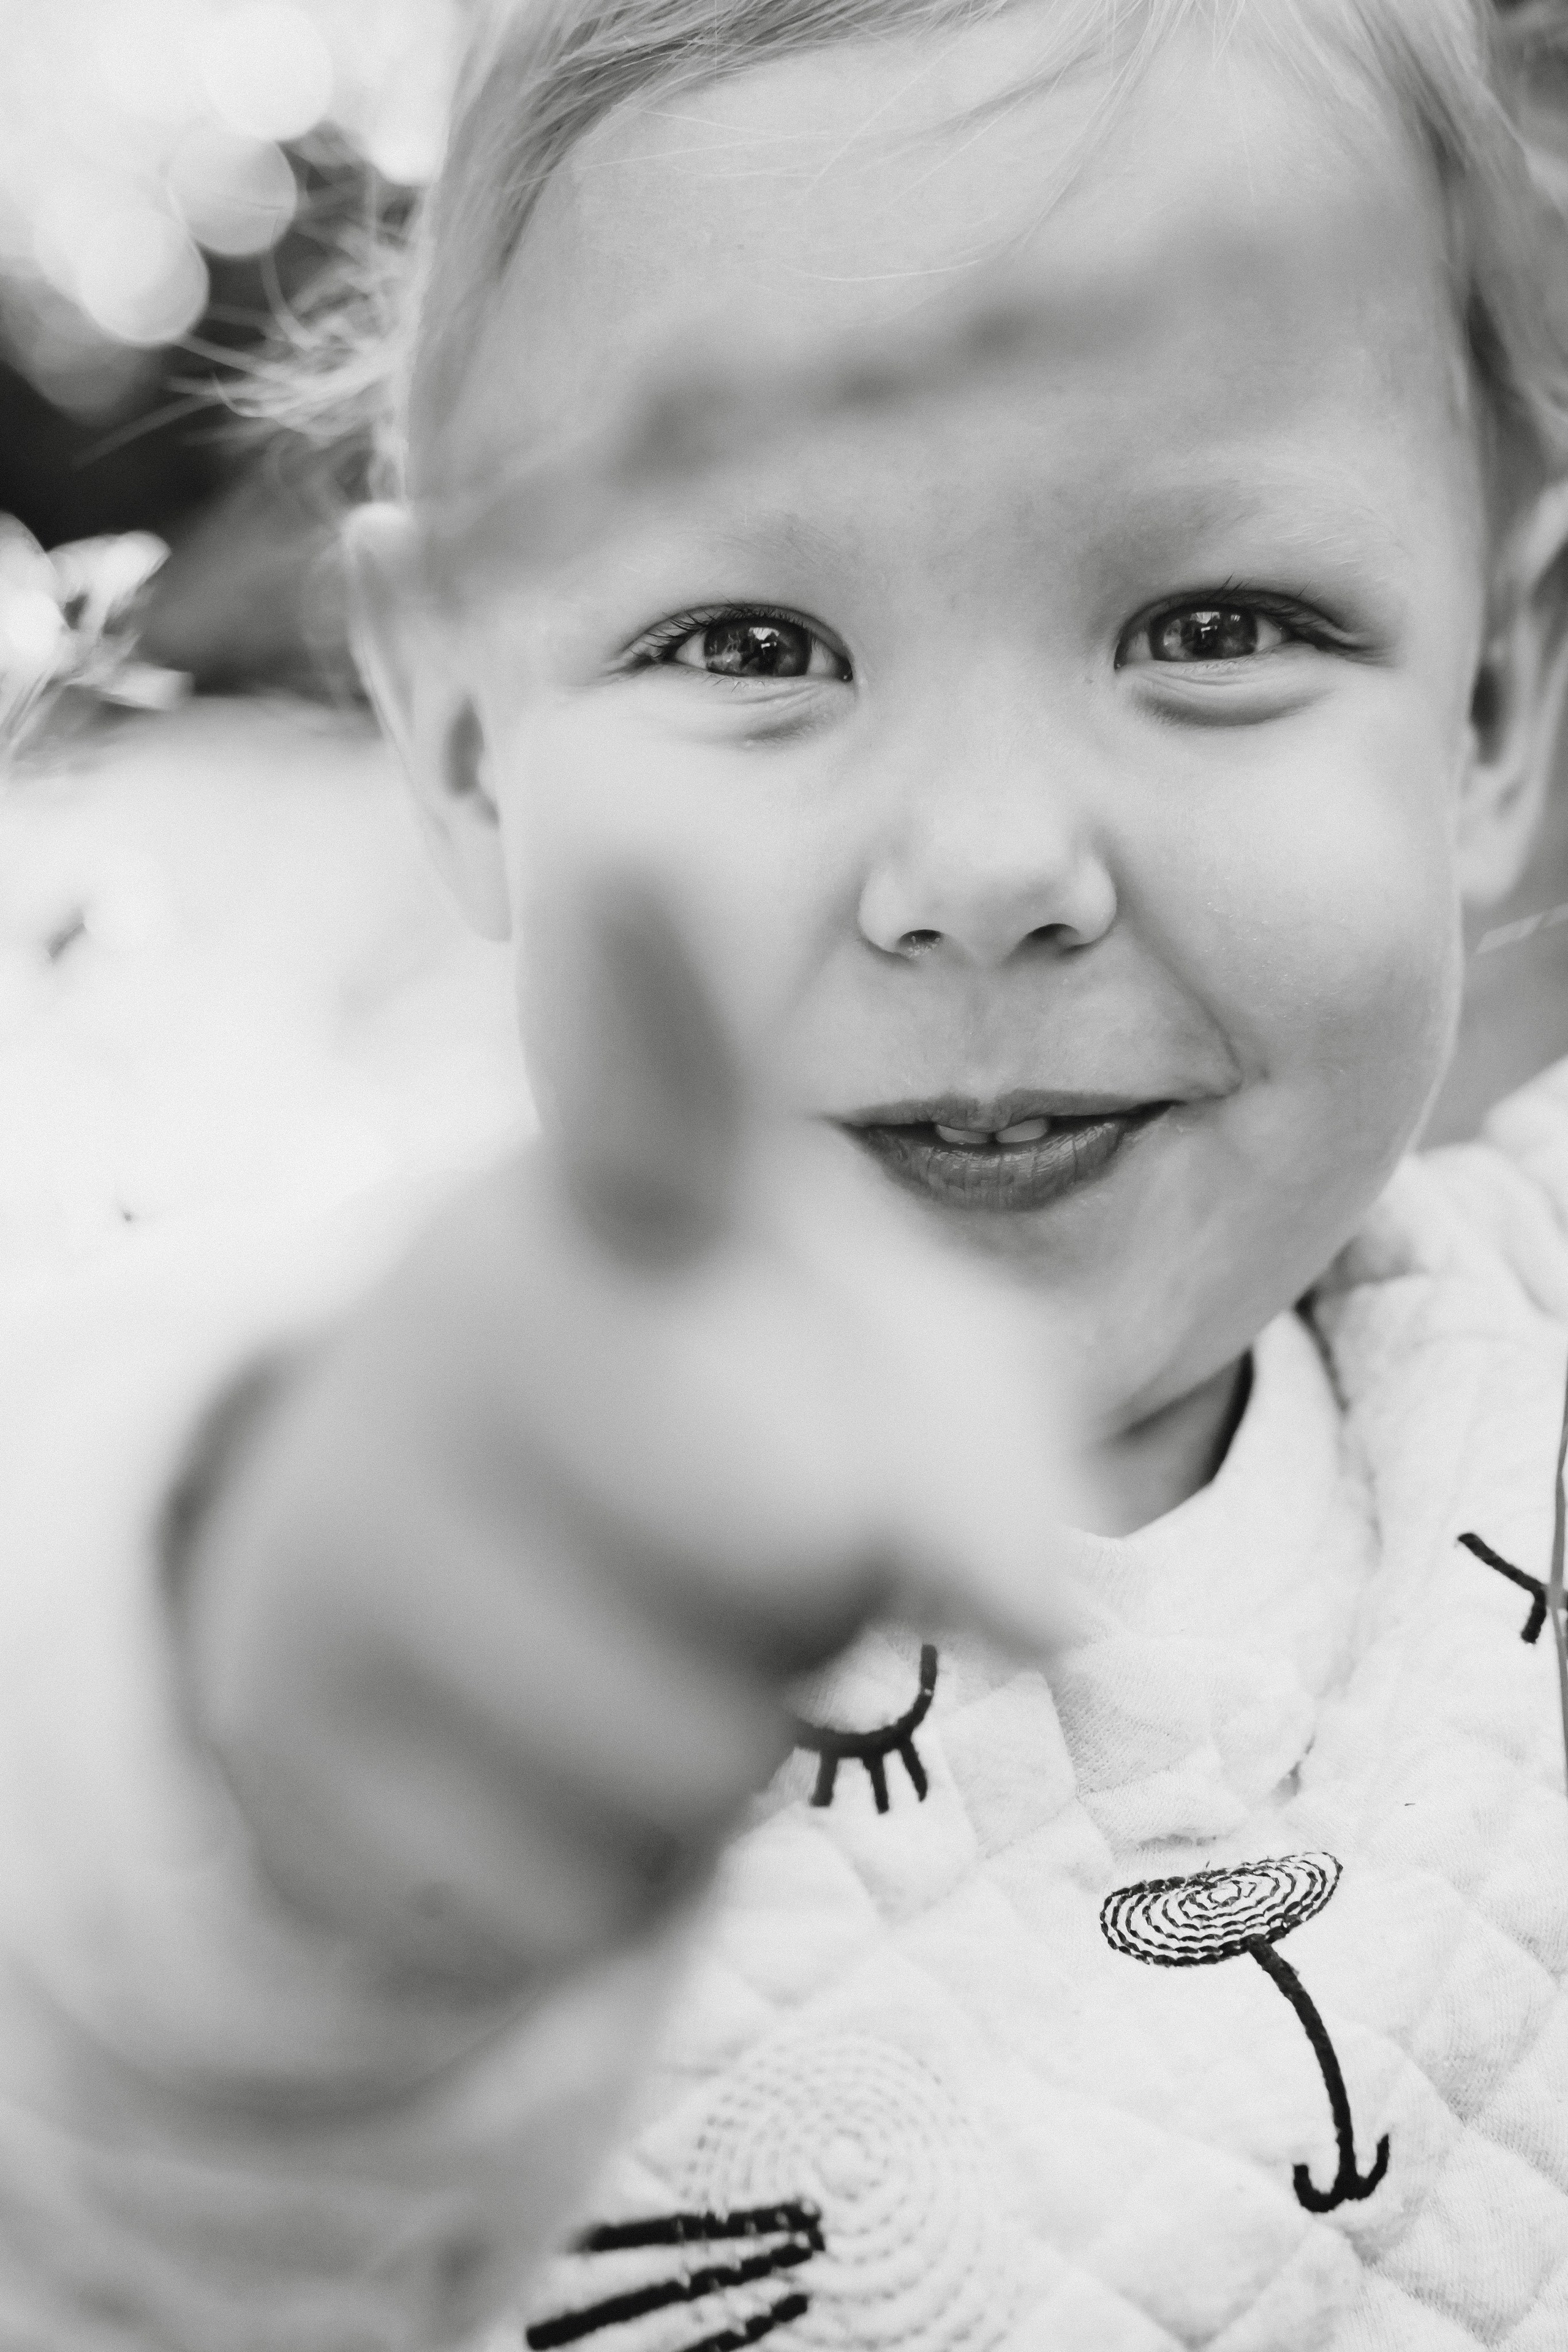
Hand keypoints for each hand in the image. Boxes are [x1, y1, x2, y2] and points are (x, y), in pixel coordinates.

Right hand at [181, 882, 1079, 1995]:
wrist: (448, 1550)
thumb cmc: (718, 1419)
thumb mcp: (884, 1391)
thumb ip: (991, 1447)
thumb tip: (1053, 1615)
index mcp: (629, 1193)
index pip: (654, 1079)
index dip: (653, 975)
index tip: (647, 845)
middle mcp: (462, 1309)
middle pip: (795, 1535)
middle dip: (831, 1581)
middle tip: (741, 1522)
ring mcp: (351, 1511)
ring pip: (694, 1751)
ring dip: (738, 1738)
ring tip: (644, 1625)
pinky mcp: (289, 1715)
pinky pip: (583, 1888)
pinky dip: (629, 1861)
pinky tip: (547, 1736)